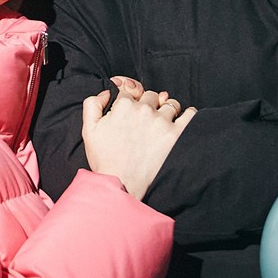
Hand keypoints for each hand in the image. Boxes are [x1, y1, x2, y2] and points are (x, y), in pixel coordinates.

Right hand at [82, 78, 194, 203]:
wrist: (123, 185)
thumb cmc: (106, 160)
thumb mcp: (88, 130)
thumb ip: (92, 104)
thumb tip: (106, 92)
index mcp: (124, 106)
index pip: (130, 91)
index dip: (131, 99)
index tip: (132, 109)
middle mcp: (144, 110)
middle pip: (151, 95)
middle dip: (149, 104)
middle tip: (146, 120)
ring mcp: (162, 122)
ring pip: (170, 104)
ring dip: (168, 110)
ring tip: (163, 123)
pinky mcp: (176, 134)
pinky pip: (190, 115)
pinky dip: (188, 115)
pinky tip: (182, 121)